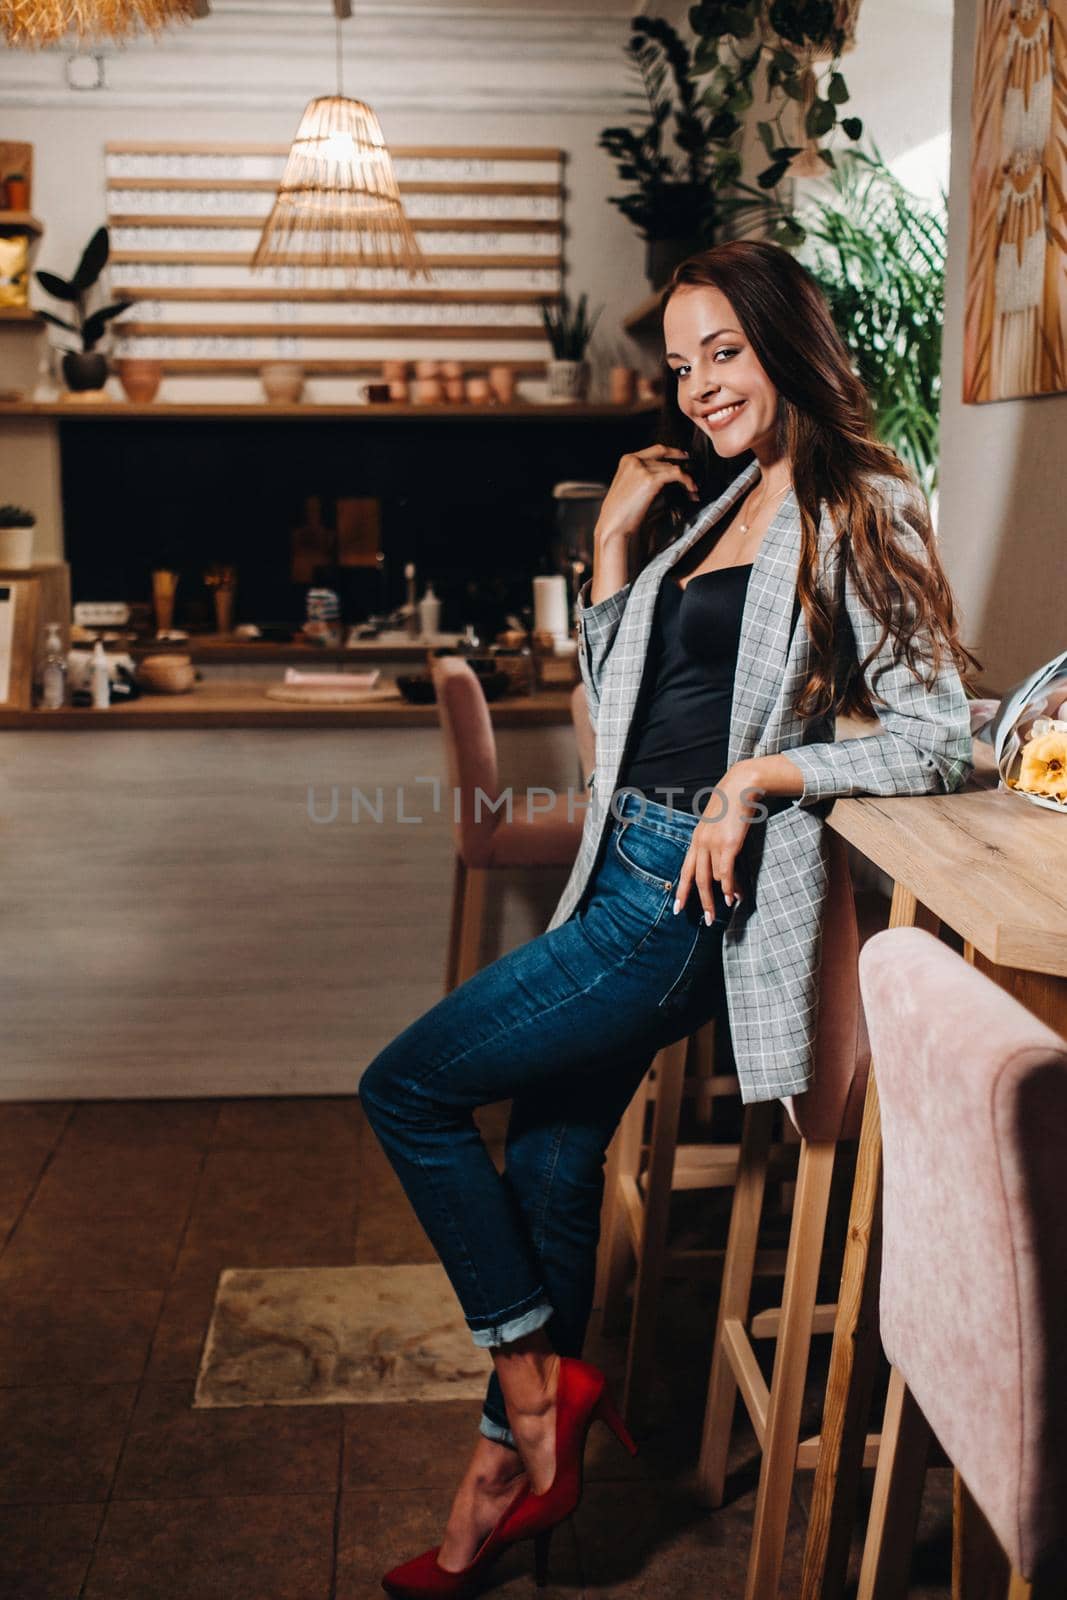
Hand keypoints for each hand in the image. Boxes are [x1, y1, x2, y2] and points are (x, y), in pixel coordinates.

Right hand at [594, 445, 699, 544]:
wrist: (613, 525)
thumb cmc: (620, 513)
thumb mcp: (629, 487)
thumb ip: (643, 477)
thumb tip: (666, 476)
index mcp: (627, 461)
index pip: (655, 450)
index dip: (672, 451)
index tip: (682, 455)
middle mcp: (633, 461)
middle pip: (665, 457)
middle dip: (680, 464)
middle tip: (690, 471)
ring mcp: (641, 469)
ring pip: (672, 466)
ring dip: (685, 477)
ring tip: (691, 487)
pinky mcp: (649, 480)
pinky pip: (676, 474)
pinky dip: (686, 480)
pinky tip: (690, 488)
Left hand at [673, 764, 762, 922]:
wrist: (741, 786)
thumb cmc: (731, 804)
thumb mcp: (716, 823)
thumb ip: (714, 841)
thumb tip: (721, 864)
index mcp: (696, 838)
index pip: (685, 870)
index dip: (682, 891)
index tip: (678, 908)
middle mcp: (701, 843)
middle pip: (697, 879)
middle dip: (701, 902)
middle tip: (708, 920)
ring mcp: (713, 844)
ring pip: (713, 878)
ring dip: (722, 895)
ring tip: (729, 906)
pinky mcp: (729, 844)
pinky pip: (726, 873)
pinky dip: (730, 887)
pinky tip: (735, 897)